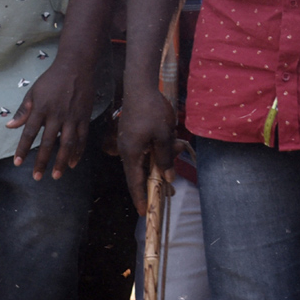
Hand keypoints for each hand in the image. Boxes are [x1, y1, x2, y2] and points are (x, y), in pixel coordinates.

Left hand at [7, 56, 97, 179]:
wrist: (76, 66)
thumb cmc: (51, 79)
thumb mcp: (33, 92)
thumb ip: (23, 111)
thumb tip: (9, 126)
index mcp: (41, 108)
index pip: (29, 132)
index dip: (23, 149)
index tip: (17, 163)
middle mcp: (57, 115)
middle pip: (48, 142)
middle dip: (42, 161)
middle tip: (37, 177)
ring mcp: (72, 117)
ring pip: (67, 144)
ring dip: (61, 161)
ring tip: (56, 176)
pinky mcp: (84, 117)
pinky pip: (82, 138)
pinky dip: (78, 152)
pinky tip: (73, 163)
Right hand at [117, 85, 177, 214]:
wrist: (140, 87)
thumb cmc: (151, 111)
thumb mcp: (163, 136)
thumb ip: (166, 158)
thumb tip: (169, 178)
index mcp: (131, 154)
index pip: (135, 182)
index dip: (140, 198)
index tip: (144, 212)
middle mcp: (126, 151)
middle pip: (139, 174)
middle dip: (152, 184)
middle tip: (165, 195)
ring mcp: (127, 143)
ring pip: (143, 162)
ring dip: (157, 165)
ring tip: (172, 160)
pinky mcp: (132, 135)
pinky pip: (142, 152)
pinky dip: (154, 154)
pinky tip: (166, 146)